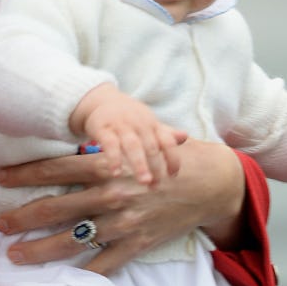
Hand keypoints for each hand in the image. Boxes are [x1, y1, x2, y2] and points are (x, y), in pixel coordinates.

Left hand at [0, 138, 246, 274]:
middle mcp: (111, 194)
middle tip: (0, 225)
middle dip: (22, 217)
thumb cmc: (166, 160)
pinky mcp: (137, 244)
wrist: (209, 183)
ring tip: (16, 255)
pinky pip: (104, 264)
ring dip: (40, 249)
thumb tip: (70, 143)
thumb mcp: (134, 145)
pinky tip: (60, 279)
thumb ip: (102, 148)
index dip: (24, 173)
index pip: (55, 168)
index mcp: (108, 164)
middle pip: (55, 207)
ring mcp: (124, 222)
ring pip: (71, 240)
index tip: (0, 177)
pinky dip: (82, 273)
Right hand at [70, 83, 186, 185]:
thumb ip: (165, 132)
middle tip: (156, 186)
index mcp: (152, 124)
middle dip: (156, 167)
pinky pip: (110, 144)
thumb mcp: (148, 121)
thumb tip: (185, 136)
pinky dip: (113, 158)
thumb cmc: (128, 115)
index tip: (173, 175)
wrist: (101, 100)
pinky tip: (116, 173)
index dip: (172, 158)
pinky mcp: (104, 129)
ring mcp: (122, 126)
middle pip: (151, 147)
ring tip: (144, 182)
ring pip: (133, 146)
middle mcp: (139, 125)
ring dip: (140, 164)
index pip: (168, 141)